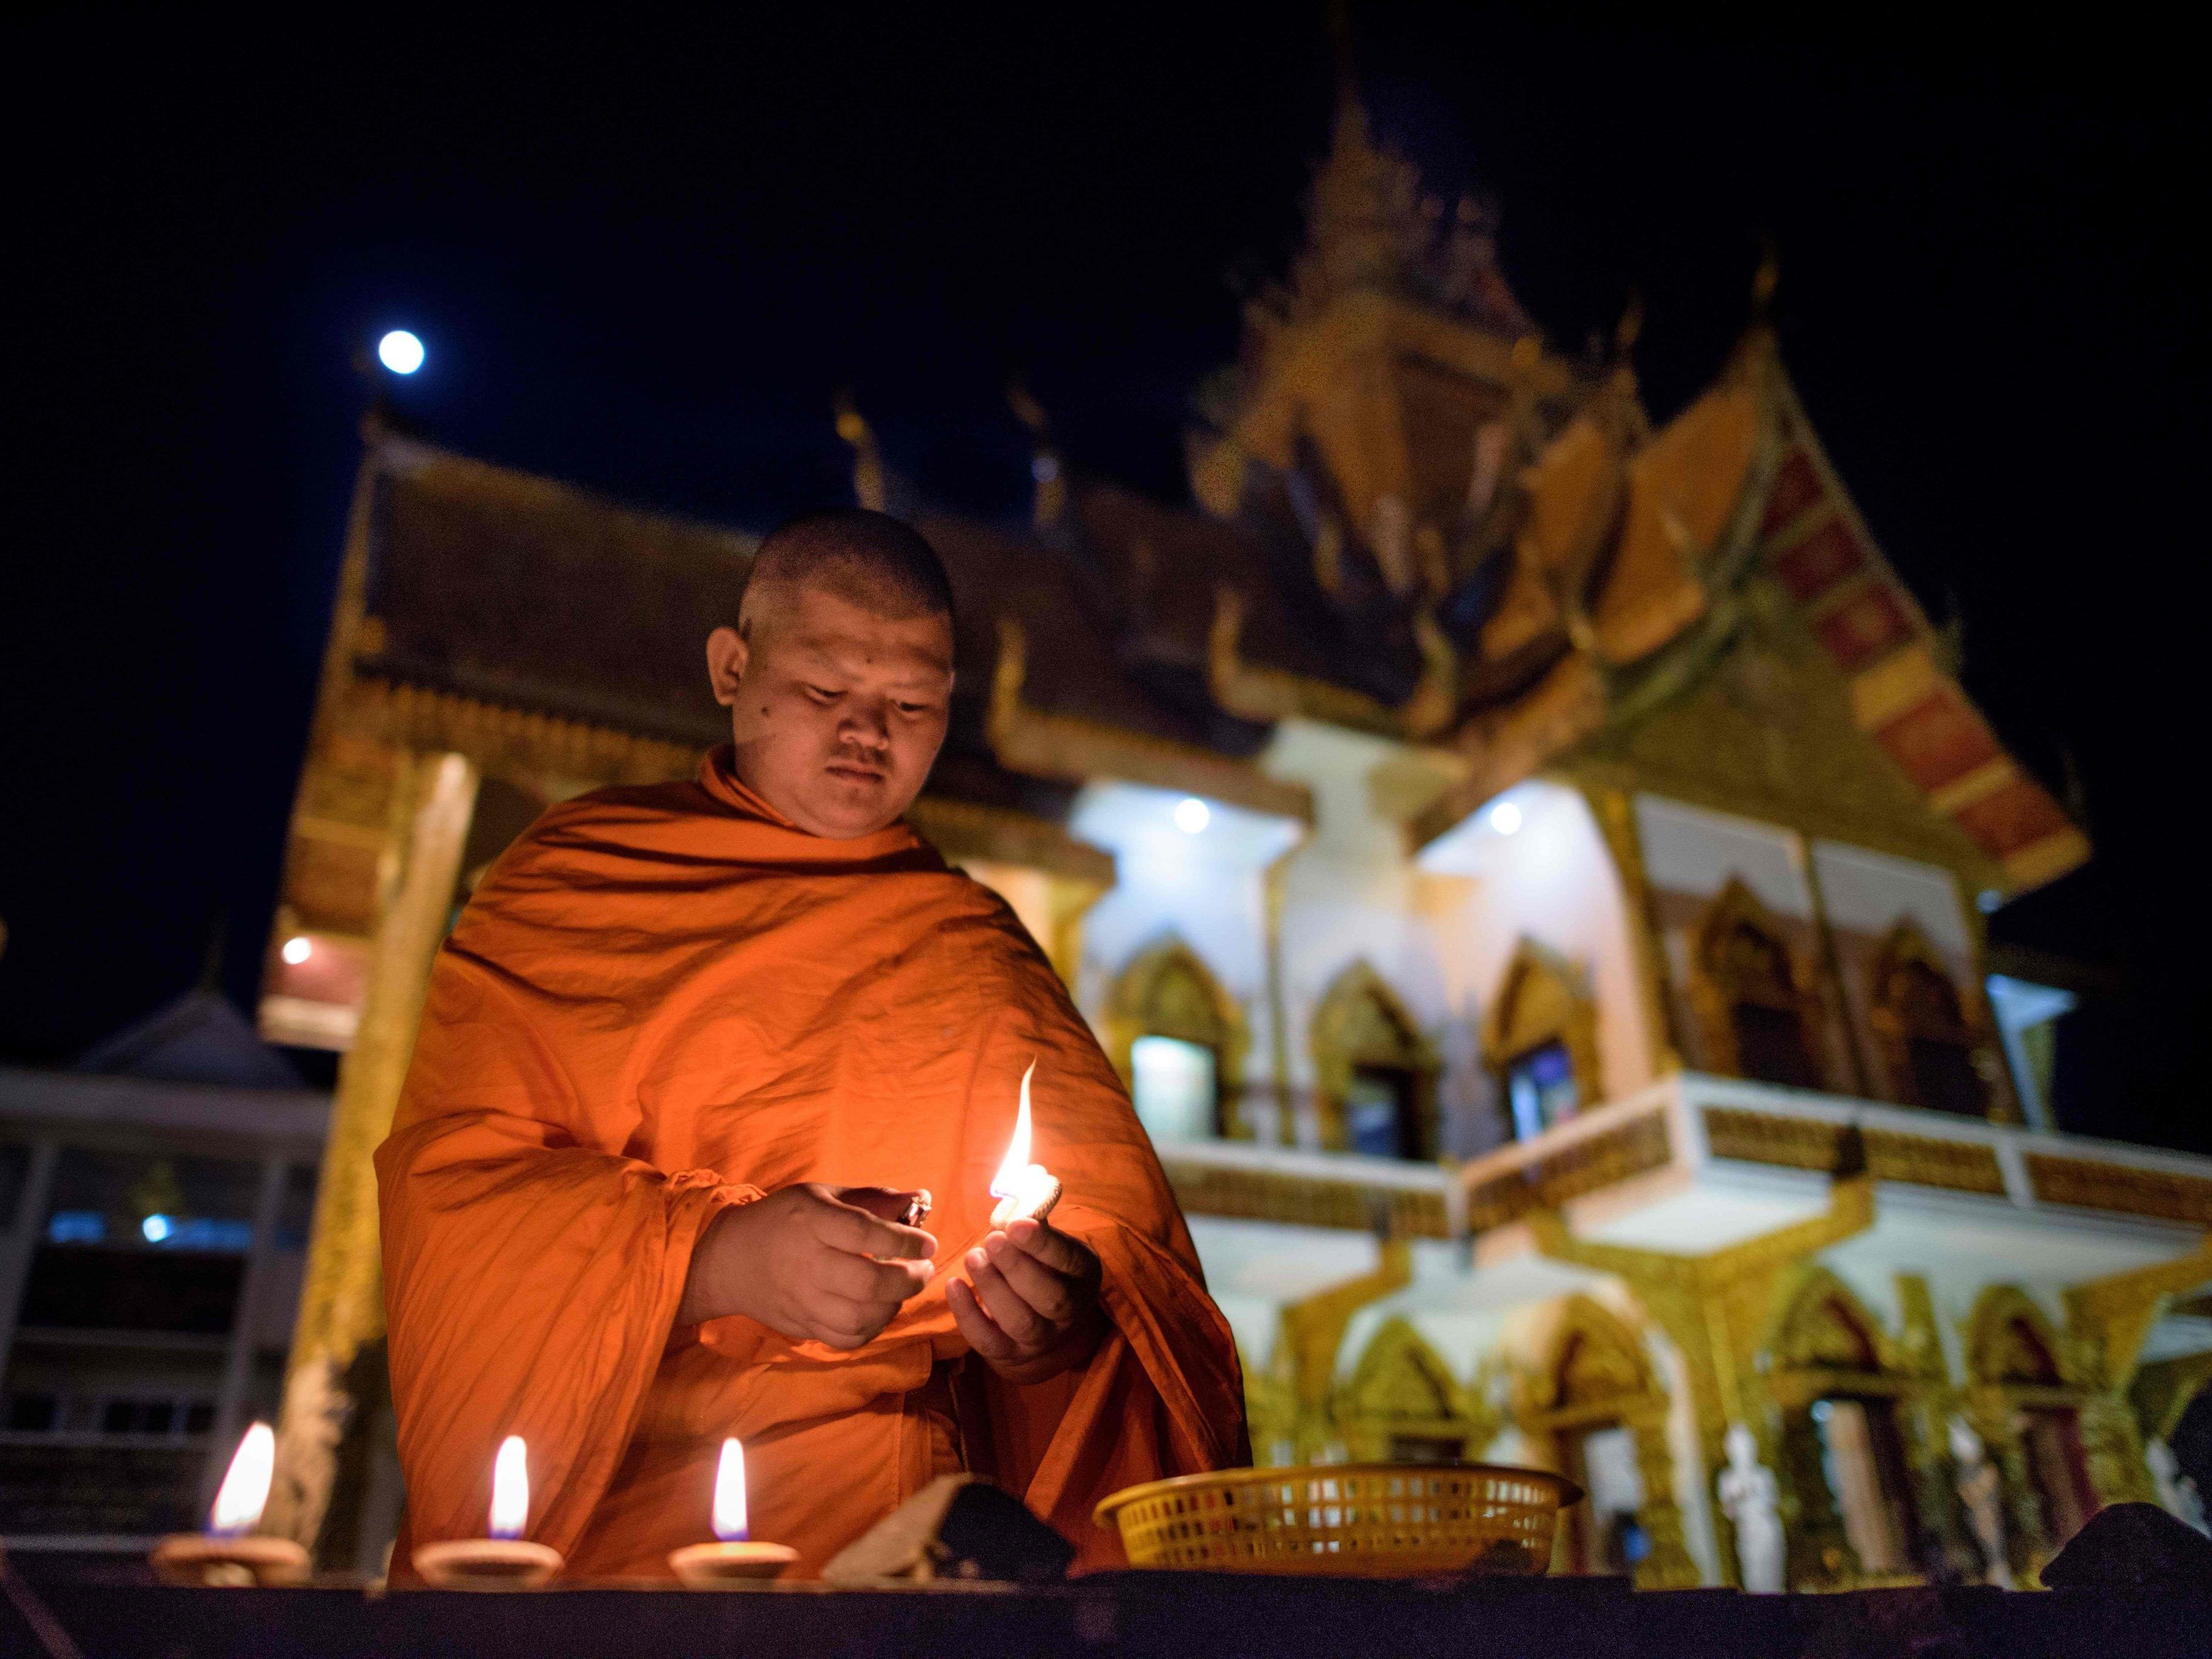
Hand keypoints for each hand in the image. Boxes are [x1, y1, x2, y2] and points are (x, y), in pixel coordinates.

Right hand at [677, 1183, 935, 1349]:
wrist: (730, 1259)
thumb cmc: (784, 1219)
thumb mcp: (823, 1195)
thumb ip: (873, 1199)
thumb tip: (922, 1198)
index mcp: (812, 1221)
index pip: (865, 1234)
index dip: (904, 1241)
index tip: (928, 1244)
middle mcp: (807, 1263)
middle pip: (868, 1283)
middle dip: (909, 1279)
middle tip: (923, 1270)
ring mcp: (802, 1300)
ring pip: (860, 1317)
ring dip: (894, 1306)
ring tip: (902, 1289)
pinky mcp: (800, 1326)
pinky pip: (845, 1339)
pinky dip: (872, 1329)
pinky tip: (879, 1310)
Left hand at [946, 1216, 1105, 1383]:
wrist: (1046, 1319)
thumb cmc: (1043, 1266)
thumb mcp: (1049, 1241)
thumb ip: (1034, 1218)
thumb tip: (1018, 1181)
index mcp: (1083, 1274)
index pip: (1068, 1261)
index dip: (1042, 1244)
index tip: (1016, 1225)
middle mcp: (1068, 1312)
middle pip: (1049, 1298)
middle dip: (1016, 1267)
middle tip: (991, 1240)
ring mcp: (1041, 1338)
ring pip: (1020, 1321)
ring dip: (992, 1287)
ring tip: (973, 1258)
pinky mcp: (1011, 1355)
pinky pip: (989, 1343)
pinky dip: (967, 1316)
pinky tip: (954, 1285)